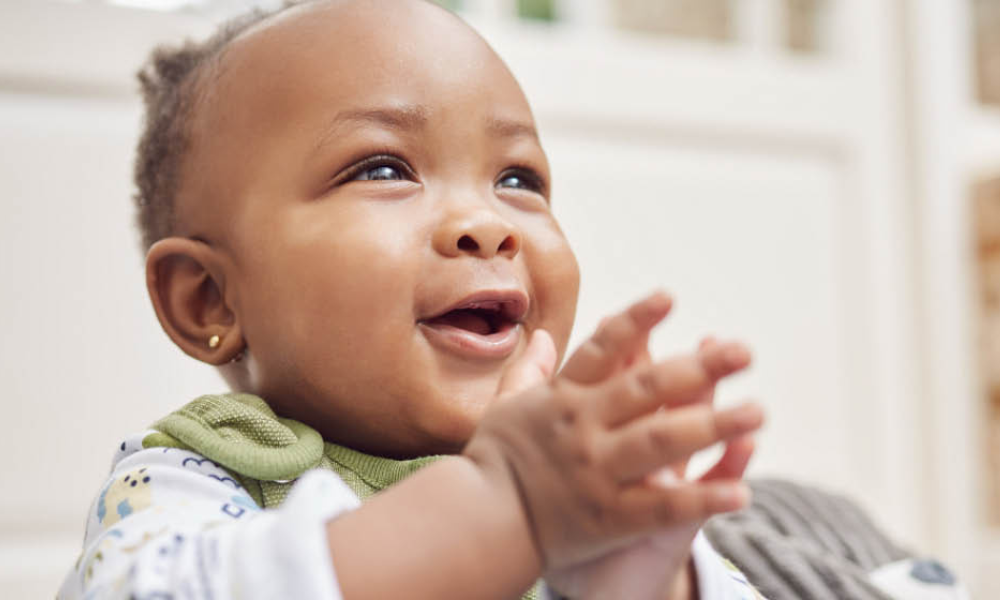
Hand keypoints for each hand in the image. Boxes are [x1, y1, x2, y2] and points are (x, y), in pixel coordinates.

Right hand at [463, 292, 763, 584]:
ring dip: (713, 425)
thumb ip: (529, 371)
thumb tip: (543, 336)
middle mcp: (584, 428)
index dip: (636, 321)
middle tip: (743, 351)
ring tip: (758, 410)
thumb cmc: (493, 462)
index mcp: (563, 399)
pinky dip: (703, 498)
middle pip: (647, 390)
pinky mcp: (610, 516)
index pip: (603, 350)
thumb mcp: (506, 407)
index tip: (669, 296)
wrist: (479, 524)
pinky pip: (663, 506)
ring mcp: (599, 471)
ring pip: (663, 442)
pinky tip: (742, 493)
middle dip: (697, 369)